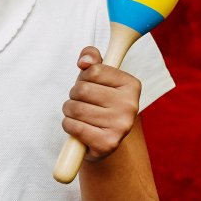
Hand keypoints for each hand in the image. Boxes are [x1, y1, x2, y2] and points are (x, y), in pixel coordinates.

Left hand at [62, 46, 141, 161]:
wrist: (107, 138)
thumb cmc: (99, 100)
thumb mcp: (97, 74)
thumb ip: (90, 56)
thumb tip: (84, 61)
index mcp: (131, 85)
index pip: (94, 70)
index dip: (84, 77)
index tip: (91, 85)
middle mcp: (130, 105)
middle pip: (82, 89)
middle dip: (74, 95)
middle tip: (81, 101)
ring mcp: (121, 126)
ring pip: (75, 108)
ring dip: (69, 110)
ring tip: (78, 114)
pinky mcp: (108, 144)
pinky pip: (74, 126)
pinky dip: (68, 125)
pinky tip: (77, 127)